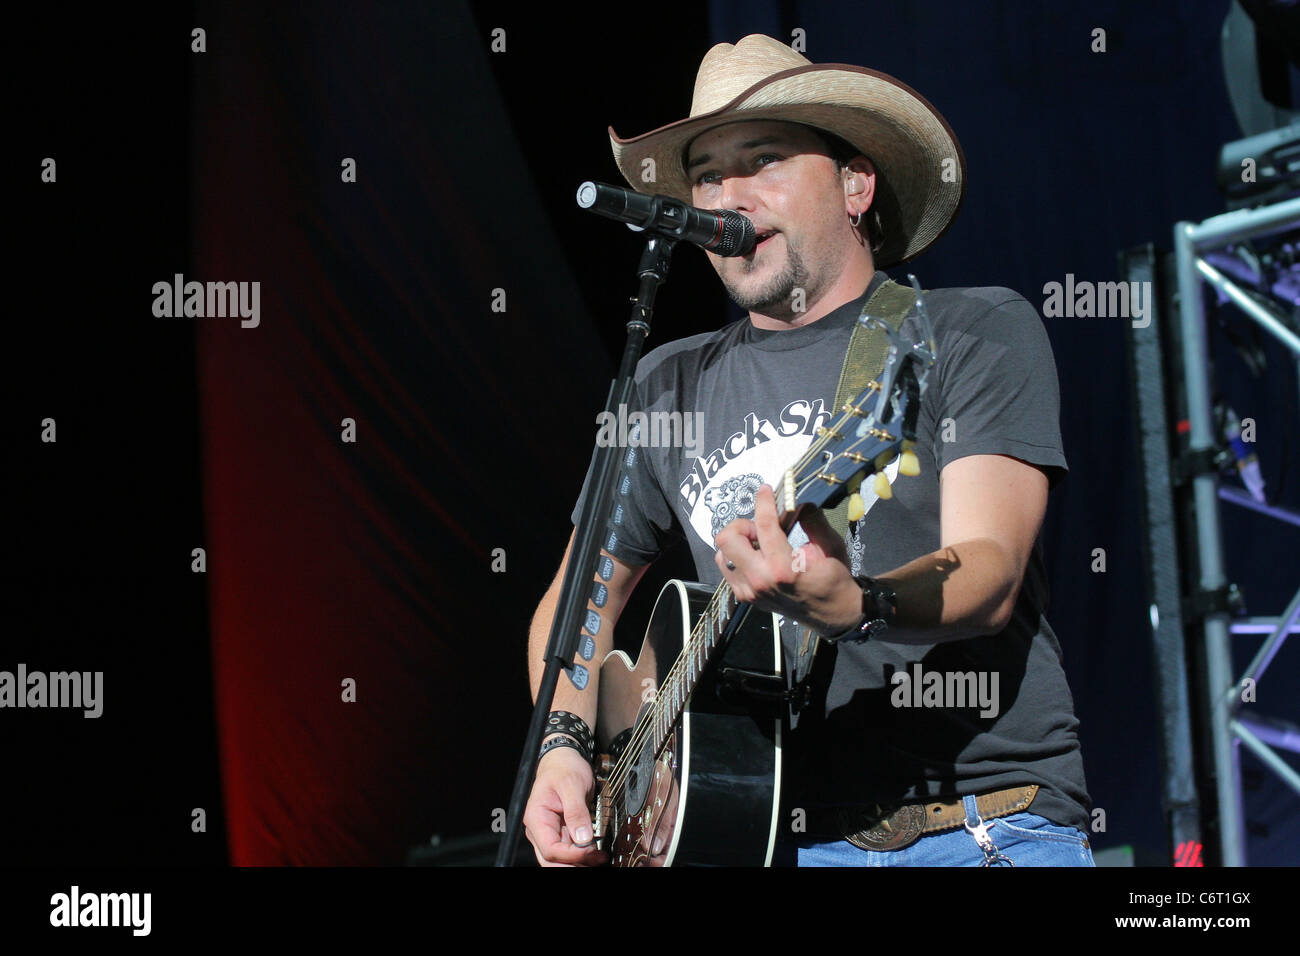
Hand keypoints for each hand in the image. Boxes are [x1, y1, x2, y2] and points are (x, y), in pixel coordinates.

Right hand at [522, 744, 608, 866]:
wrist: (564, 759)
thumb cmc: (563, 767)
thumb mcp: (572, 784)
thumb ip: (576, 811)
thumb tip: (583, 838)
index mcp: (537, 817)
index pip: (550, 849)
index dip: (571, 855)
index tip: (592, 850)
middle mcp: (540, 828)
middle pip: (551, 860)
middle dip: (574, 864)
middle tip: (597, 860)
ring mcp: (550, 831)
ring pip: (559, 859)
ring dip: (579, 862)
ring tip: (600, 858)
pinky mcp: (561, 831)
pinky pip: (568, 851)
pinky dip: (581, 855)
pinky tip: (596, 853)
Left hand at [713, 484, 861, 634]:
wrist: (832, 614)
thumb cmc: (833, 579)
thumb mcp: (830, 546)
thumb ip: (812, 520)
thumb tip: (798, 499)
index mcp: (783, 568)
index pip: (763, 525)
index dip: (764, 501)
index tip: (766, 490)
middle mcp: (760, 580)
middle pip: (727, 538)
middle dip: (743, 525)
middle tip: (761, 527)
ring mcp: (749, 591)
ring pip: (721, 553)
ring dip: (738, 542)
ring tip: (759, 543)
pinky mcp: (745, 597)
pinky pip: (726, 568)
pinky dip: (737, 556)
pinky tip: (756, 556)